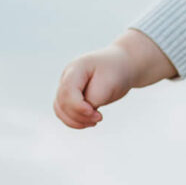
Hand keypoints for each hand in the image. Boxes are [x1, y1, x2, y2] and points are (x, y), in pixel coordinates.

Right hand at [53, 29, 175, 127]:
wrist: (126, 63)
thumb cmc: (119, 71)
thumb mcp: (110, 83)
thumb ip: (94, 98)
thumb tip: (85, 113)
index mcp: (75, 70)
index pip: (67, 95)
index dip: (79, 110)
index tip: (98, 116)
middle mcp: (67, 76)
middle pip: (60, 105)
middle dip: (78, 118)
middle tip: (98, 119)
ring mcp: (67, 85)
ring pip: (60, 110)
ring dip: (75, 122)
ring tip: (95, 121)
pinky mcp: (72, 94)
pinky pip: (65, 112)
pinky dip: (75, 120)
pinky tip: (92, 120)